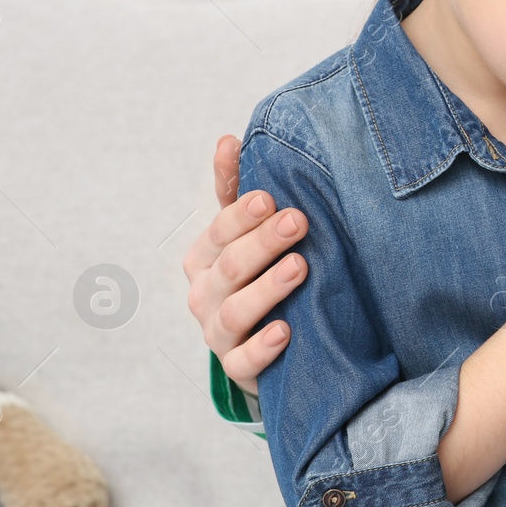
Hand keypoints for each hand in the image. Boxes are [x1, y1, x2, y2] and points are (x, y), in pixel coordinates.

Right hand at [183, 134, 309, 395]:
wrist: (267, 343)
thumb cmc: (258, 274)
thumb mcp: (248, 232)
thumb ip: (236, 189)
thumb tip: (229, 138)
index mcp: (205, 257)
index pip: (218, 232)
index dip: (241, 215)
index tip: (271, 197)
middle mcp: (206, 294)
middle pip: (230, 267)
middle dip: (263, 243)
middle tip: (298, 220)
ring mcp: (218, 334)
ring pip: (236, 312)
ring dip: (268, 289)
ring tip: (300, 267)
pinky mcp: (238, 368)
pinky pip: (244, 361)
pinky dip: (263, 347)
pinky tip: (286, 332)